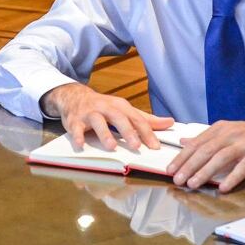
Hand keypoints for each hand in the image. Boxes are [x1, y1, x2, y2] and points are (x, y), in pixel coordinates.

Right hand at [41, 82, 173, 150]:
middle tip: (136, 146)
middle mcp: (106, 107)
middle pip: (119, 118)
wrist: (75, 97)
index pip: (137, 119)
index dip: (147, 133)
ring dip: (105, 134)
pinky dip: (78, 136)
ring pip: (98, 121)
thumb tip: (169, 122)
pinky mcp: (74, 120)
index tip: (155, 147)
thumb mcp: (125, 110)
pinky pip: (75, 128)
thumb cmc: (104, 107)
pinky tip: (81, 145)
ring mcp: (90, 113)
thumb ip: (146, 119)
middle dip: (128, 131)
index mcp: (121, 106)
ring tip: (112, 147)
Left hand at [167, 114, 244, 192]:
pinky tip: (222, 188)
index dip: (182, 157)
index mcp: (221, 129)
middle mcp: (230, 134)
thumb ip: (206, 138)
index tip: (170, 169)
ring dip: (205, 172)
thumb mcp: (228, 132)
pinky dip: (232, 178)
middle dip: (189, 166)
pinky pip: (242, 167)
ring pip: (220, 158)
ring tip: (193, 184)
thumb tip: (184, 142)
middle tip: (177, 180)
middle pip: (205, 151)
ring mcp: (244, 144)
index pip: (196, 143)